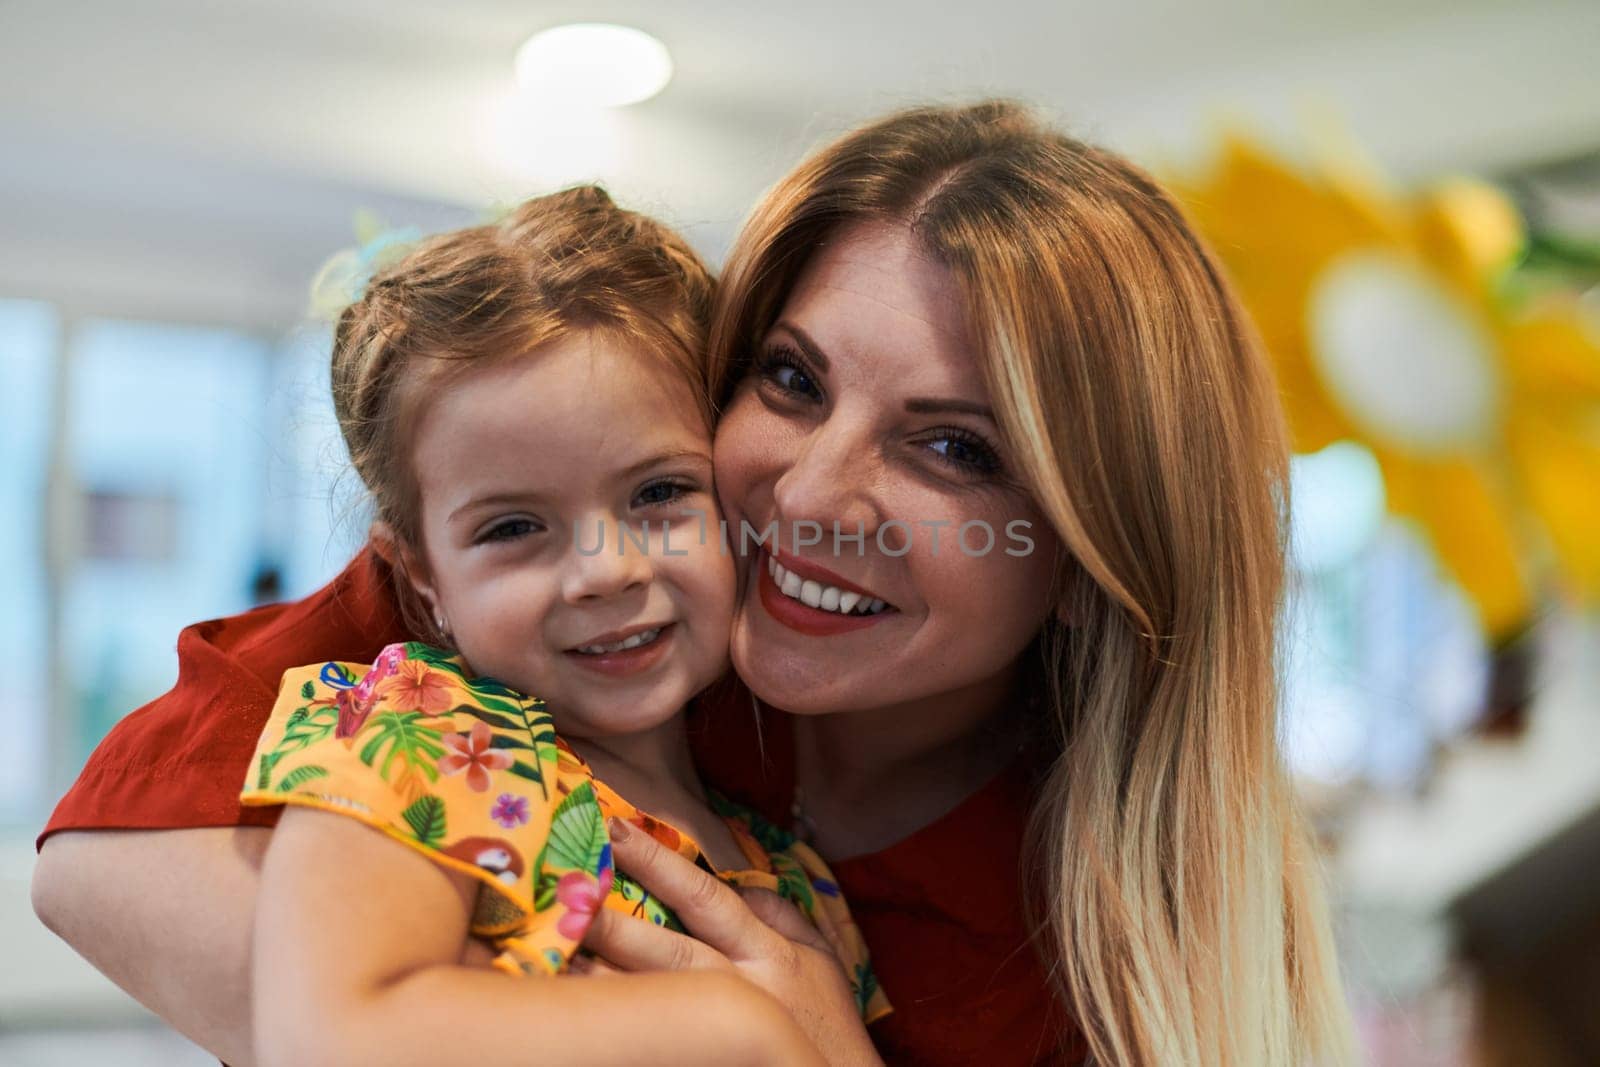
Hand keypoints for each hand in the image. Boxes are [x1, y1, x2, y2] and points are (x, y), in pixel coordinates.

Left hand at [582, 817, 882, 1066]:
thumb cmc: (830, 1025)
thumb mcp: (819, 960)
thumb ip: (781, 915)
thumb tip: (739, 877)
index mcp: (771, 952)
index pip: (706, 897)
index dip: (660, 862)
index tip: (617, 829)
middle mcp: (744, 986)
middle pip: (668, 949)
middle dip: (615, 919)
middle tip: (566, 887)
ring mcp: (723, 1028)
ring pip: (654, 997)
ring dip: (603, 973)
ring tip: (556, 947)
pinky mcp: (711, 1055)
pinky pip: (657, 1035)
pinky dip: (624, 1018)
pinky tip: (586, 1008)